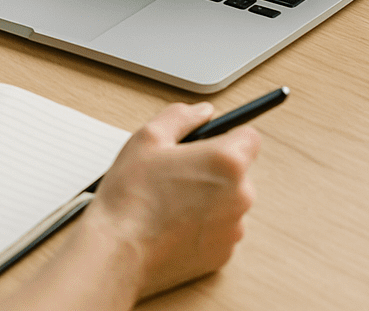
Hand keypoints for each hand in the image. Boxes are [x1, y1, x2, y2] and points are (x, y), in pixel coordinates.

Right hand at [87, 101, 260, 297]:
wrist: (118, 252)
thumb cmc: (132, 194)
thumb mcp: (149, 137)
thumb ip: (182, 116)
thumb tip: (203, 112)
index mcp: (227, 161)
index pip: (249, 137)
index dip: (227, 135)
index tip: (208, 142)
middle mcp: (240, 196)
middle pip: (238, 171)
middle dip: (213, 168)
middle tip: (177, 171)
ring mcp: (233, 229)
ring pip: (228, 201)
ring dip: (209, 197)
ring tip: (170, 200)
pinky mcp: (222, 255)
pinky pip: (220, 229)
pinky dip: (203, 224)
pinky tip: (173, 223)